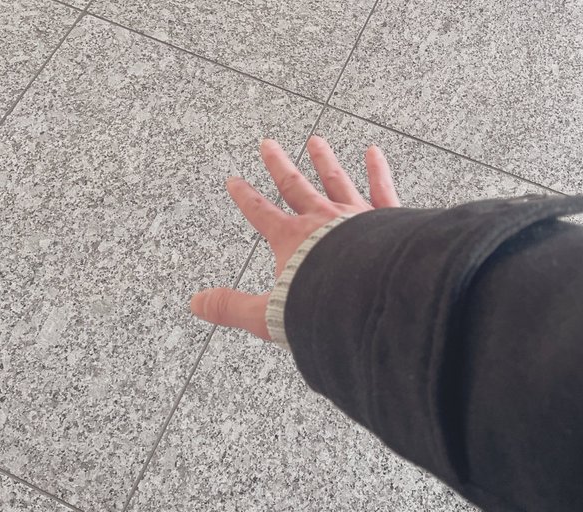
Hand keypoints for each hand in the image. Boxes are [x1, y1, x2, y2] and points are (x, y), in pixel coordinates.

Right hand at [189, 135, 399, 341]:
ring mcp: (354, 215)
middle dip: (278, 165)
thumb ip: (232, 307)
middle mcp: (321, 219)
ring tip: (316, 141)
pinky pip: (381, 189)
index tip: (234, 180)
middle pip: (294, 186)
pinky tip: (374, 152)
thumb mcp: (267, 315)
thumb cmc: (324, 308)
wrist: (373, 304)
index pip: (260, 212)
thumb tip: (197, 304)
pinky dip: (377, 170)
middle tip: (268, 145)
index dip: (244, 196)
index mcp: (292, 238)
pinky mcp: (385, 220)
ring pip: (335, 180)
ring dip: (323, 160)